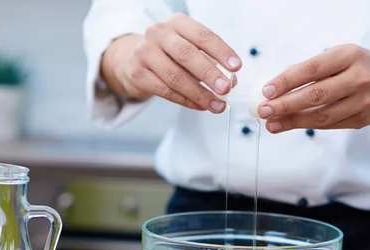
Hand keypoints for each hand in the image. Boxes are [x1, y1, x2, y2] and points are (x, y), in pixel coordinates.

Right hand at [101, 13, 240, 113]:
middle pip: (187, 55)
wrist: (133, 59)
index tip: (236, 67)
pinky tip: (200, 106)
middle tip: (226, 89)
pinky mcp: (138, 73)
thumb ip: (211, 62)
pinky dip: (186, 101)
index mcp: (178, 23)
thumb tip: (231, 80)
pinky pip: (166, 91)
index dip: (221, 51)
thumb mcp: (190, 49)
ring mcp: (145, 52)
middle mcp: (159, 33)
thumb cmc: (169, 54)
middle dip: (209, 74)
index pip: (202, 35)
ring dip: (199, 94)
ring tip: (216, 105)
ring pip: (175, 76)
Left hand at [257, 44, 369, 131]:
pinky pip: (330, 125)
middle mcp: (360, 78)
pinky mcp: (363, 120)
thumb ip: (310, 69)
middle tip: (264, 111)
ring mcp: (364, 101)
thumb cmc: (356, 65)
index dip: (287, 81)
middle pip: (316, 96)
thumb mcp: (337, 56)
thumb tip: (275, 86)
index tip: (267, 91)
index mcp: (350, 56)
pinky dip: (308, 125)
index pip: (312, 69)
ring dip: (293, 121)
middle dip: (286, 105)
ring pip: (322, 116)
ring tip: (272, 123)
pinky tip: (291, 124)